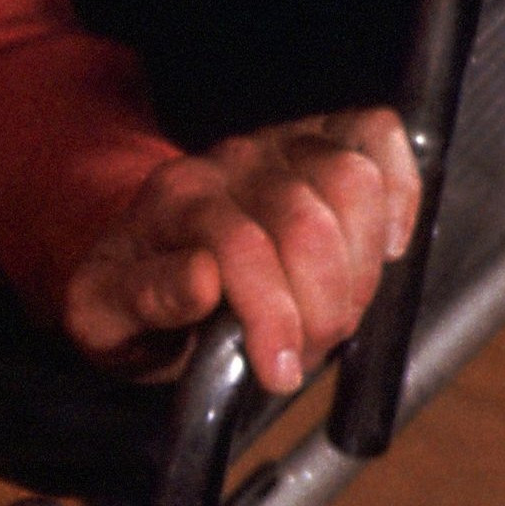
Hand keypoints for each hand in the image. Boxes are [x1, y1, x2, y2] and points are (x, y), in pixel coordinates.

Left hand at [59, 108, 421, 393]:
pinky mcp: (320, 138)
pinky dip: (398, 189)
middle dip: (321, 305)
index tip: (280, 371)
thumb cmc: (130, 299)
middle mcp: (227, 162)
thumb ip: (145, 298)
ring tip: (337, 315)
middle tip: (309, 352)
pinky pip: (375, 134)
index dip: (274, 316)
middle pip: (306, 222)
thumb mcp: (106, 318)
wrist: (143, 265)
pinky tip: (385, 246)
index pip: (240, 247)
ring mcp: (277, 145)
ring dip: (360, 267)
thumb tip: (202, 279)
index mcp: (171, 201)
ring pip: (350, 183)